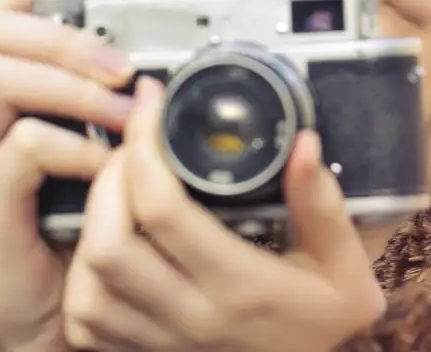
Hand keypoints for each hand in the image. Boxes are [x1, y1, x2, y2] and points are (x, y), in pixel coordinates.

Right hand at [0, 0, 137, 350]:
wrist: (41, 303)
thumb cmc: (71, 215)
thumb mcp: (86, 142)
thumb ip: (102, 98)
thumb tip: (158, 53)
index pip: (4, 4)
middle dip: (66, 36)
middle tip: (125, 66)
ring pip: (0, 78)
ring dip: (77, 89)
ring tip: (129, 116)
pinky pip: (22, 146)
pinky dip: (75, 146)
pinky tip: (107, 165)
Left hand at [62, 77, 385, 351]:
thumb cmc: (326, 320)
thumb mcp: (346, 266)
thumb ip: (323, 205)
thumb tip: (302, 142)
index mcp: (241, 286)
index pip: (164, 212)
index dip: (146, 148)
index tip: (154, 103)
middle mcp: (191, 317)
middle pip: (108, 243)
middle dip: (107, 178)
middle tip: (133, 140)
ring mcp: (160, 343)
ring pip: (87, 283)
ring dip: (91, 224)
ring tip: (118, 183)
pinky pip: (85, 317)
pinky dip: (84, 274)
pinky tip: (109, 240)